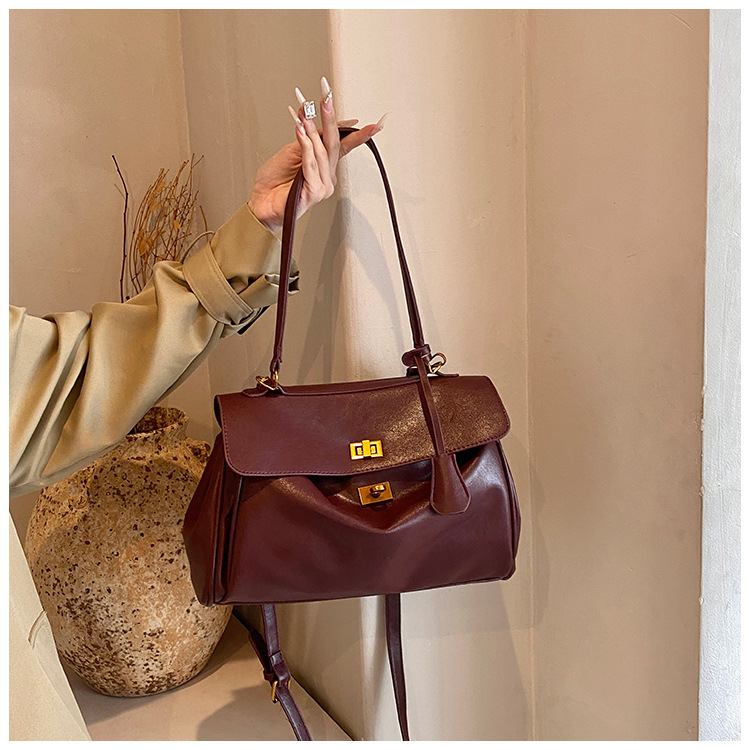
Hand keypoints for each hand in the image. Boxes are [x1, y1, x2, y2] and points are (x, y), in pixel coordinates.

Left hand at [248, 76, 386, 236]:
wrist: (261, 203)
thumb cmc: (275, 181)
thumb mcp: (293, 151)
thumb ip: (308, 139)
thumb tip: (316, 119)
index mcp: (326, 167)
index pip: (345, 145)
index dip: (360, 134)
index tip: (378, 122)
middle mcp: (328, 177)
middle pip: (334, 144)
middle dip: (330, 117)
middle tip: (326, 96)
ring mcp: (323, 186)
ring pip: (321, 153)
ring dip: (311, 131)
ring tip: (302, 114)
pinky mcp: (314, 192)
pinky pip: (311, 165)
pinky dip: (305, 147)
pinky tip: (300, 132)